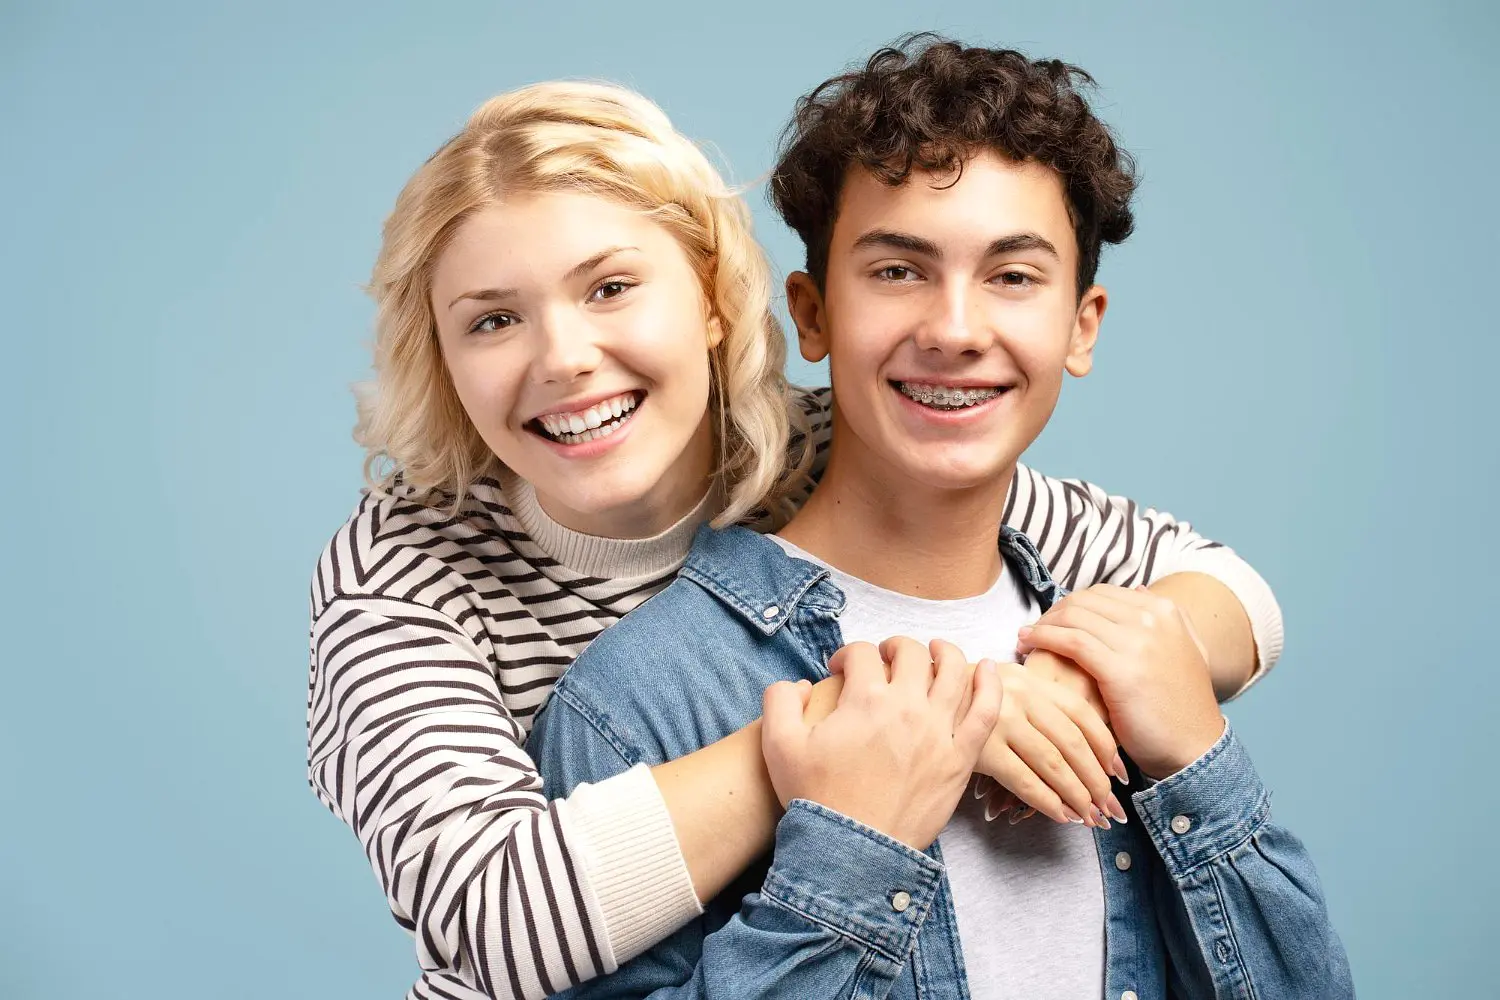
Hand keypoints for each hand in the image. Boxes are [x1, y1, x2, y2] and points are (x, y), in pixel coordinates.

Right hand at [761, 637, 1000, 850]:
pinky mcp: (960, 758)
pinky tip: (987, 670)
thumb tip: (796, 683)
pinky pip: (986, 712)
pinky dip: (990, 684)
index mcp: (865, 699)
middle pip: (911, 653)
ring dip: (945, 652)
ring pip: (954, 671)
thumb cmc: (816, 798)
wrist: (851, 850)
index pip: (862, 654)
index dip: (847, 654)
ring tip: (936, 651)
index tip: (840, 669)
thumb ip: (780, 701)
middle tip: (884, 658)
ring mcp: (939, 732)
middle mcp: (907, 707)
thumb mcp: (778, 745)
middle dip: (894, 647)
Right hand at [973, 659, 1126, 827]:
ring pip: (1053, 763)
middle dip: (1097, 780)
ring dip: (1077, 795)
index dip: (1107, 747)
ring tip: (1090, 817)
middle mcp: (1021, 695)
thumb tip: (1080, 737)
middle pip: (1073, 742)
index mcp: (1031, 679)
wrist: (914, 692)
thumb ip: (1036, 700)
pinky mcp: (982, 746)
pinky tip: (1060, 815)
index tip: (1120, 774)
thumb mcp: (1002, 683)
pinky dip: (1047, 801)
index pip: (1083, 714)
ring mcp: (1001, 719)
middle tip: (1111, 807)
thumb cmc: (961, 694)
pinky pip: (1024, 780)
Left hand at [1018, 585, 1224, 779]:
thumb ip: (1163, 619)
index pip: (1102, 593)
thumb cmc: (1180, 705)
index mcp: (1165, 610)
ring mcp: (1139, 642)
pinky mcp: (1121, 669)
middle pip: (1084, 601)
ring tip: (1025, 638)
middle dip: (1053, 613)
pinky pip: (1071, 641)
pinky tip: (1028, 646)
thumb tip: (1138, 588)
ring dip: (1042, 625)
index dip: (1070, 605)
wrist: (1195, 747)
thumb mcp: (1185, 649)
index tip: (1053, 621)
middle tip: (1033, 629)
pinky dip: (1043, 639)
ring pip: (1073, 617)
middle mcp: (1153, 619)